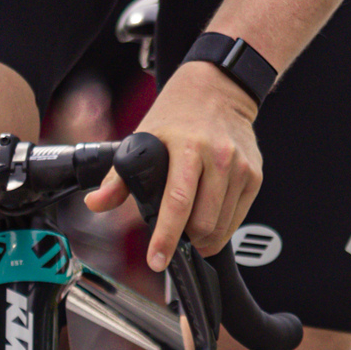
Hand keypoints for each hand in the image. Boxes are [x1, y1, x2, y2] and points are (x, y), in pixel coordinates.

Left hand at [85, 60, 263, 269]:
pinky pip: (238, 217)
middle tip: (174, 236)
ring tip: (191, 227)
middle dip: (186, 240)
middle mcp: (218, 157)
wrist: (218, 90)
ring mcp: (240, 167)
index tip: (157, 260)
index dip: (166, 237)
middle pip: (203, 222)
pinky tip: (209, 215)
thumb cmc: (177, 115)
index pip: (177, 203)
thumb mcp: (142, 137)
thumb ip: (118, 177)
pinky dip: (222, 227)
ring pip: (222, 226)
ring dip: (204, 237)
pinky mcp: (254, 175)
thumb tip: (96, 203)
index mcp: (187, 147)